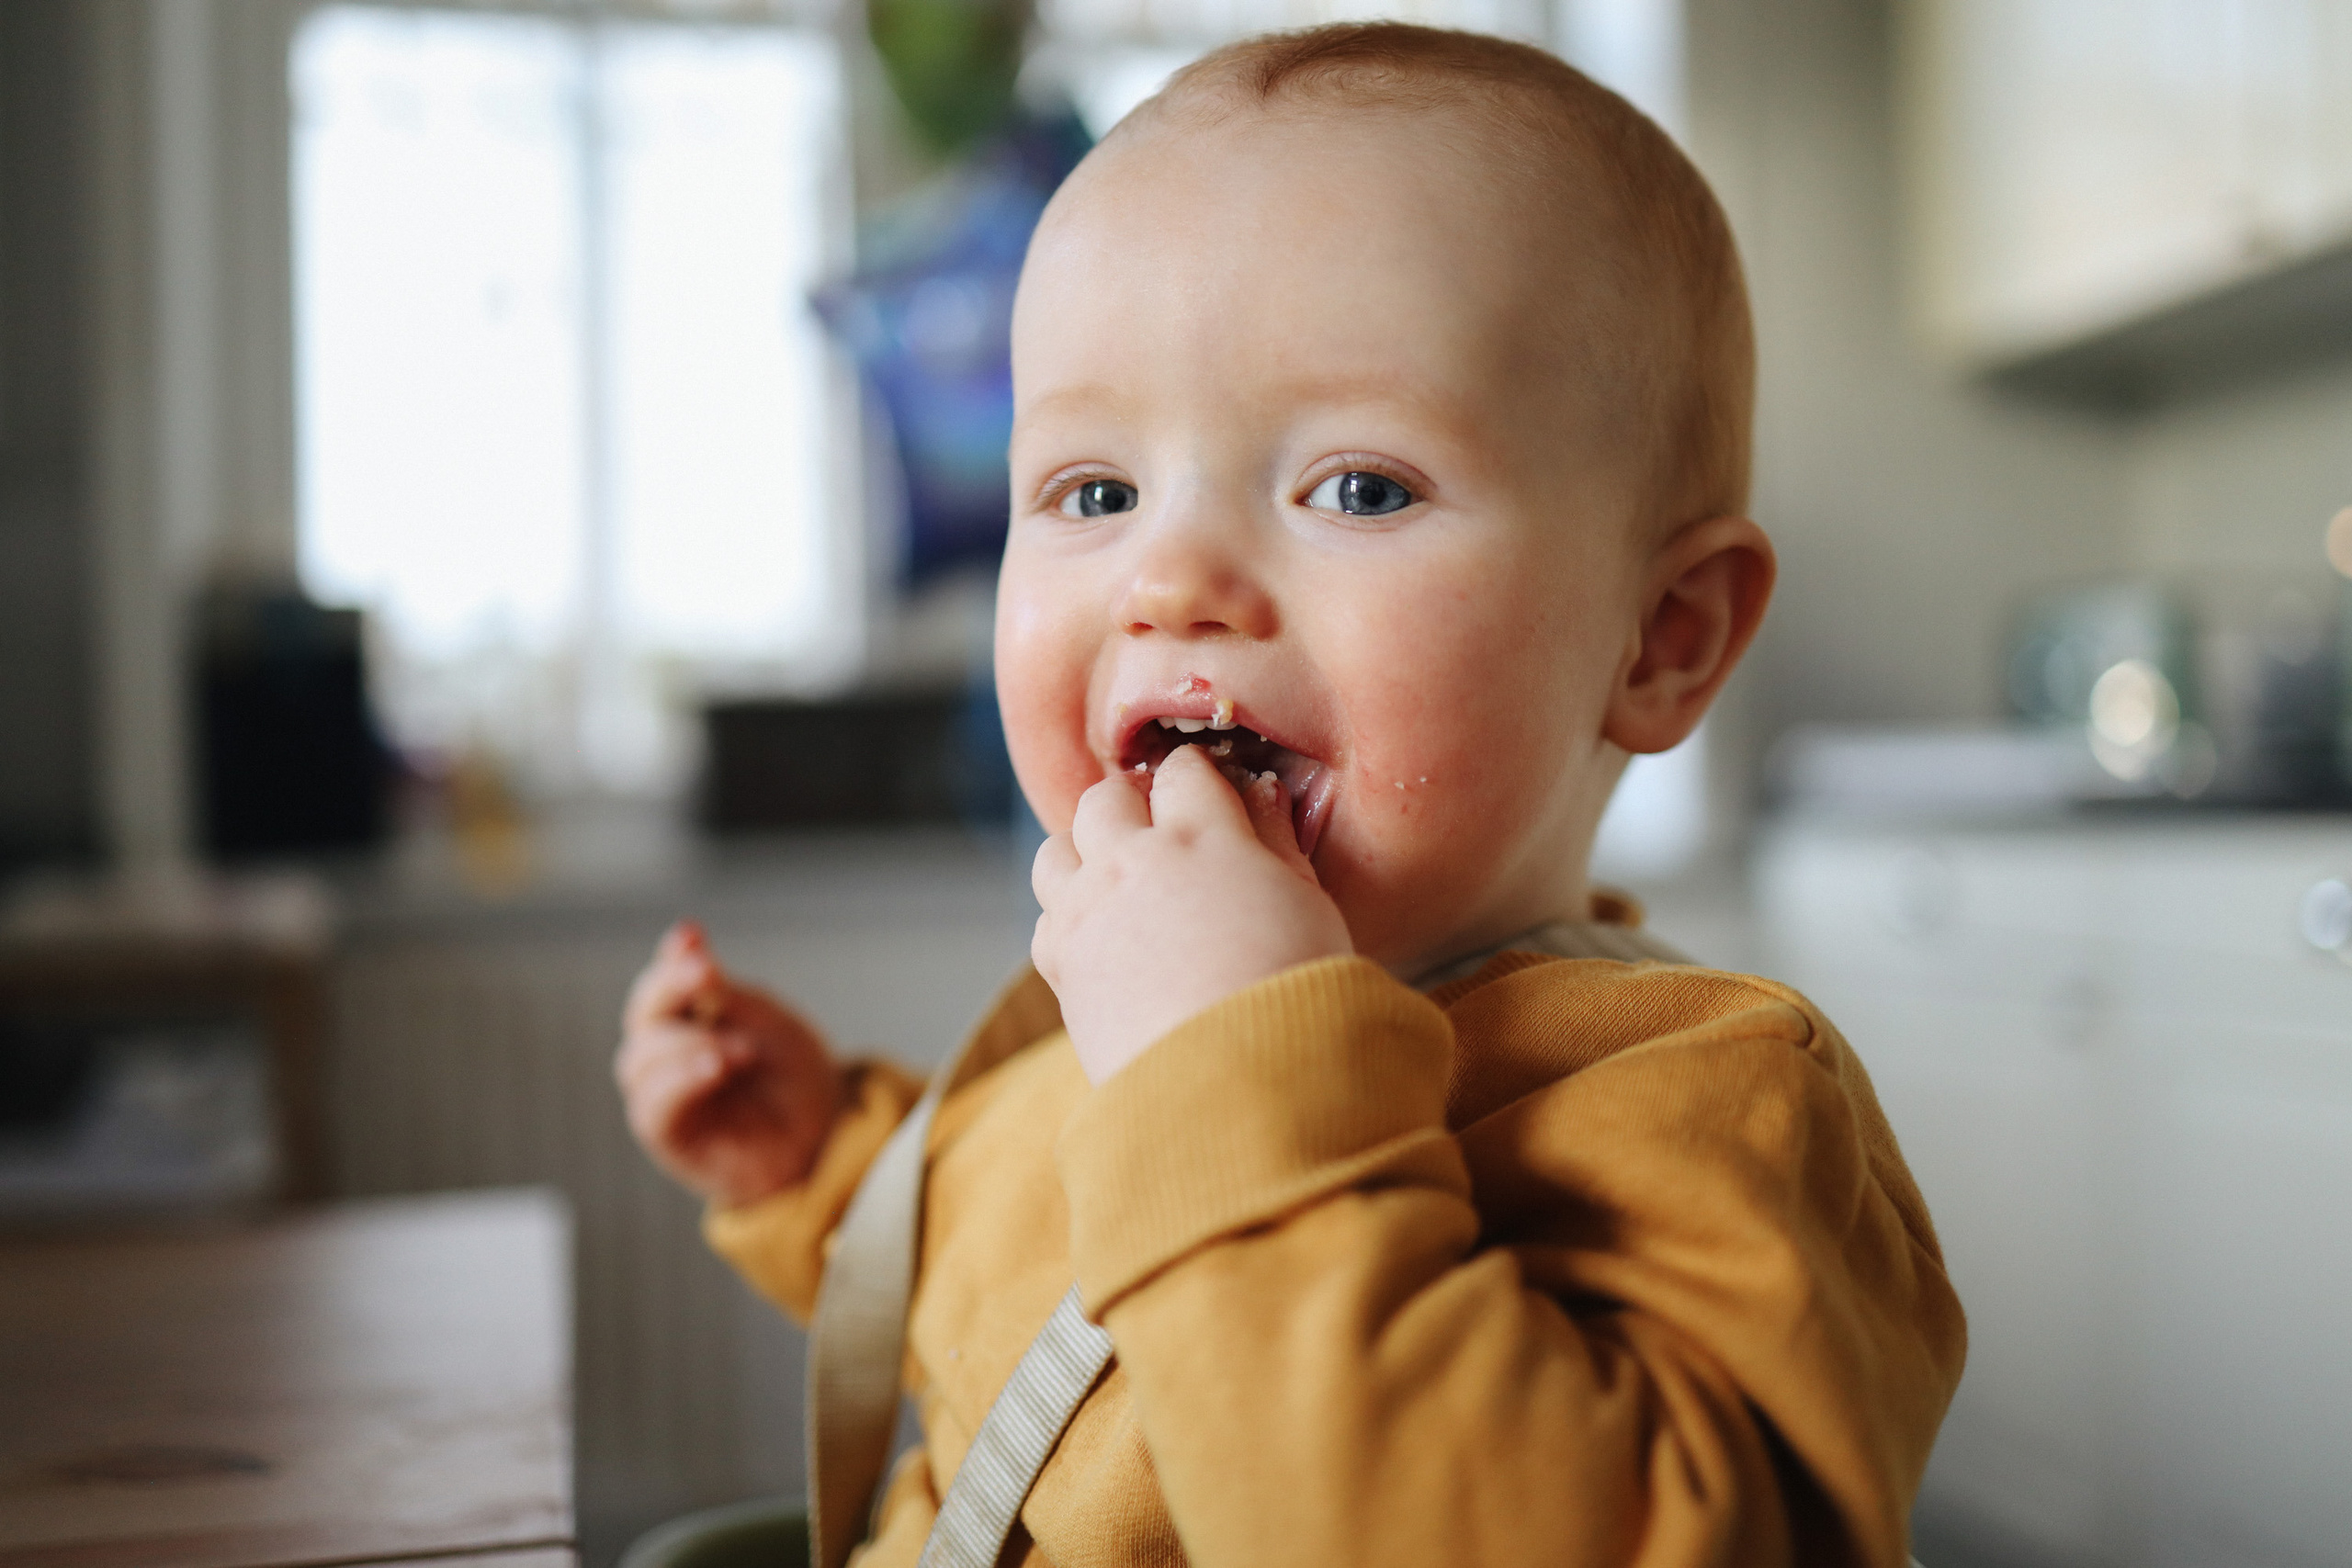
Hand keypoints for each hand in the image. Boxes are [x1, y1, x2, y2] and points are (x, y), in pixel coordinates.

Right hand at [615, 921, 841, 1207]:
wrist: (828, 1137)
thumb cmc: (797, 1079)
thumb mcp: (768, 1021)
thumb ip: (723, 992)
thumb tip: (686, 942)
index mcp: (690, 1022)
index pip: (664, 985)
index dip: (672, 960)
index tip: (691, 937)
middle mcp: (668, 1056)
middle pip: (643, 1016)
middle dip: (670, 989)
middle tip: (706, 974)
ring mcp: (665, 1096)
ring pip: (640, 1060)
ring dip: (686, 1043)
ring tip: (739, 1048)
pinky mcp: (670, 1138)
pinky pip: (654, 1107)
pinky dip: (681, 1081)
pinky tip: (715, 1067)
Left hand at [1032, 745, 1352, 1084]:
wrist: (1238, 1085)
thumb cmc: (1293, 992)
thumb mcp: (1308, 902)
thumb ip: (1278, 840)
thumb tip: (1264, 794)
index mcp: (1201, 835)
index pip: (1182, 772)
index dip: (1197, 780)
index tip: (1210, 797)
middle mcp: (1130, 862)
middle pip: (1105, 798)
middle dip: (1130, 805)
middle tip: (1159, 834)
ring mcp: (1086, 913)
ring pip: (1055, 851)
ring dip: (1082, 854)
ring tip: (1118, 882)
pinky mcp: (1061, 968)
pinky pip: (1045, 920)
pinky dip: (1066, 919)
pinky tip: (1104, 940)